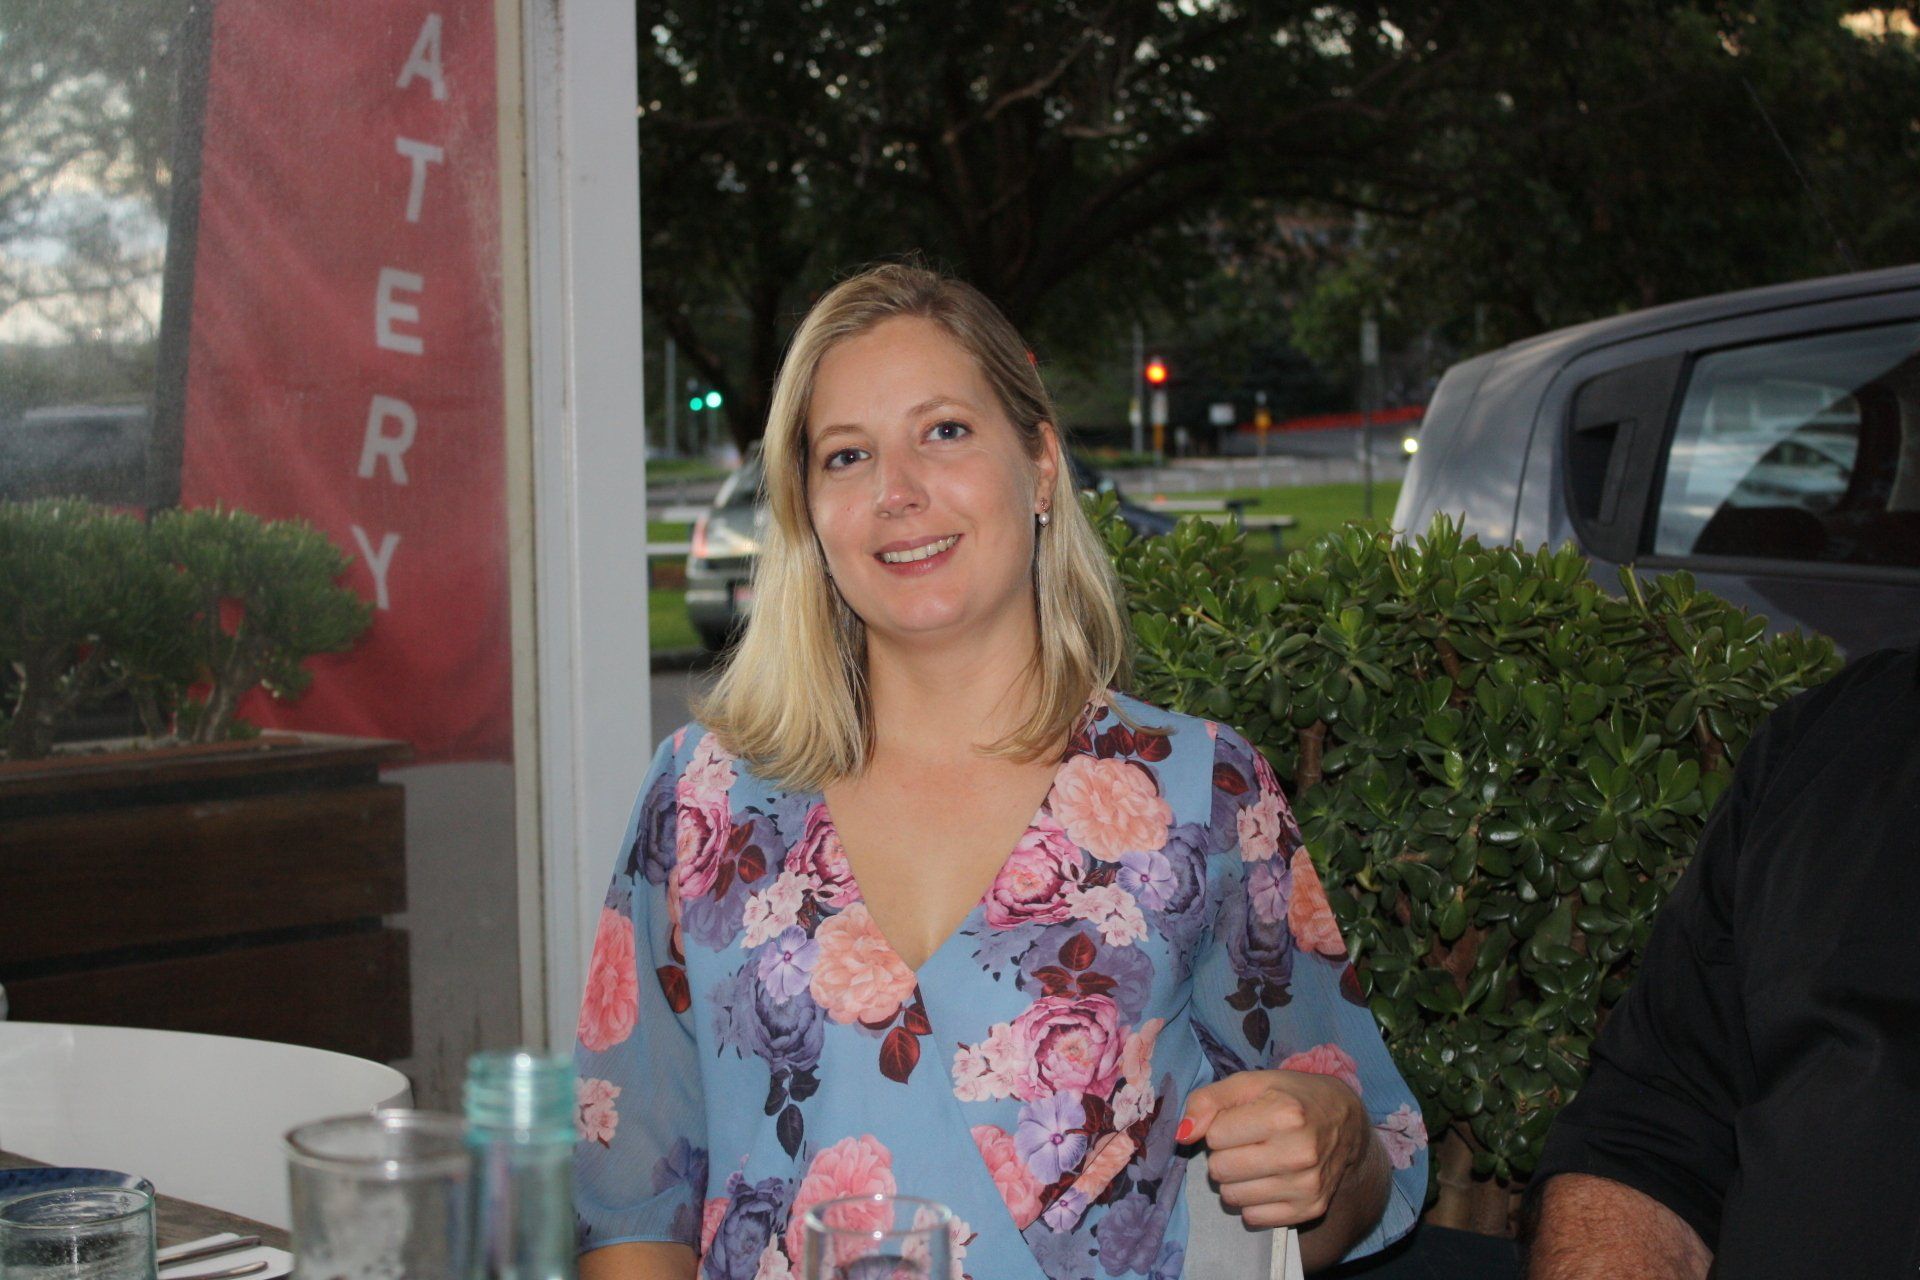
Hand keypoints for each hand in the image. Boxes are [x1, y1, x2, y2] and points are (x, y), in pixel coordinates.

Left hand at [1177, 1068, 1372, 1229]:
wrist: (1346, 1123)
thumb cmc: (1291, 1097)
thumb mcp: (1250, 1083)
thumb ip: (1208, 1101)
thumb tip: (1183, 1135)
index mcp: (1285, 1114)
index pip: (1215, 1136)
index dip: (1220, 1127)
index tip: (1240, 1120)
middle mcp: (1300, 1153)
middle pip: (1220, 1169)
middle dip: (1224, 1154)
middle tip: (1246, 1142)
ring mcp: (1307, 1186)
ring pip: (1232, 1197)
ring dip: (1235, 1179)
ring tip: (1257, 1160)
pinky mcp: (1310, 1210)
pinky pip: (1253, 1218)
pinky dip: (1252, 1201)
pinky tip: (1269, 1180)